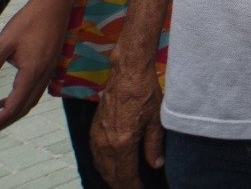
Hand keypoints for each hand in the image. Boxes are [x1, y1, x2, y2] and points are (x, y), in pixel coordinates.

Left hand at [0, 0, 67, 142]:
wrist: (56, 3)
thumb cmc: (28, 20)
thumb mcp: (1, 45)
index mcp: (32, 74)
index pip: (9, 110)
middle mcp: (43, 77)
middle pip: (20, 112)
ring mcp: (49, 73)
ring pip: (28, 105)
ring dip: (8, 116)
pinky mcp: (49, 67)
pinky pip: (34, 94)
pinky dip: (18, 104)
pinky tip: (5, 101)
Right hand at [92, 72, 164, 188]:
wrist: (128, 74)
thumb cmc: (146, 94)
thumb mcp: (156, 121)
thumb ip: (154, 146)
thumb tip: (156, 165)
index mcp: (122, 144)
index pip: (126, 175)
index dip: (133, 186)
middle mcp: (106, 143)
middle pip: (110, 174)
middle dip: (121, 185)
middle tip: (133, 188)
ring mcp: (97, 136)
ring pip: (101, 166)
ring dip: (110, 176)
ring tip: (123, 181)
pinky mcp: (94, 129)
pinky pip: (95, 154)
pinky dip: (102, 164)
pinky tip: (110, 165)